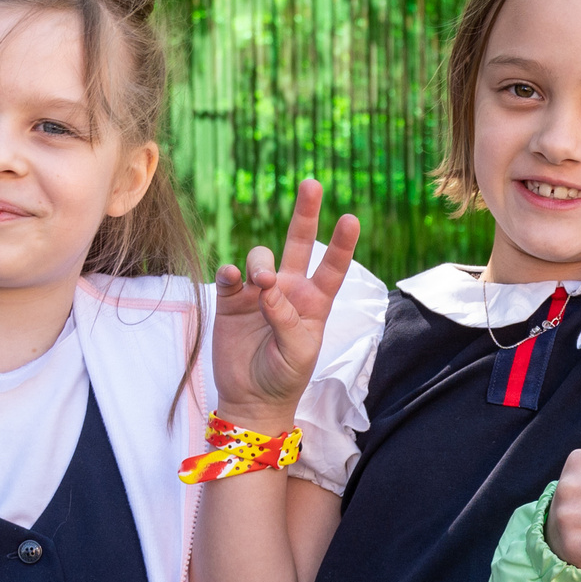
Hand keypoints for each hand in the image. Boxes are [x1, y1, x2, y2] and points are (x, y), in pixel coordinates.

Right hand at [210, 179, 362, 429]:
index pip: (333, 268)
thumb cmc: (285, 376)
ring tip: (261, 284)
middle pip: (299, 243)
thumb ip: (286, 318)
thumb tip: (268, 288)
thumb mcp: (297, 353)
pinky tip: (234, 279)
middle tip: (312, 183)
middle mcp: (288, 290)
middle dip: (306, 214)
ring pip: (261, 257)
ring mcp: (258, 292)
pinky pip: (229, 274)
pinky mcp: (231, 300)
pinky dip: (231, 272)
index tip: (351, 218)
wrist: (252, 398)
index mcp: (314, 303)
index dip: (342, 244)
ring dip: (261, 263)